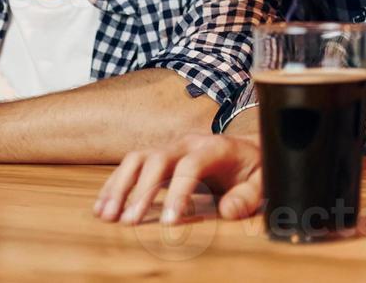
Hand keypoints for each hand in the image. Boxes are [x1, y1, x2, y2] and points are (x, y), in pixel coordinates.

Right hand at [94, 133, 261, 224]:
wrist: (249, 149)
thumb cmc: (254, 167)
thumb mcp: (263, 180)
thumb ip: (249, 195)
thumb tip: (228, 211)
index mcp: (216, 147)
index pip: (191, 165)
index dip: (179, 192)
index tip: (170, 223)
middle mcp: (189, 142)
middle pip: (157, 158)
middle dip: (141, 190)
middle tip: (129, 221)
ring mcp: (171, 148)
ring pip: (138, 159)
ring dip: (119, 186)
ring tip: (106, 215)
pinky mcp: (159, 157)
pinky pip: (132, 165)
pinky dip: (115, 185)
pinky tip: (102, 207)